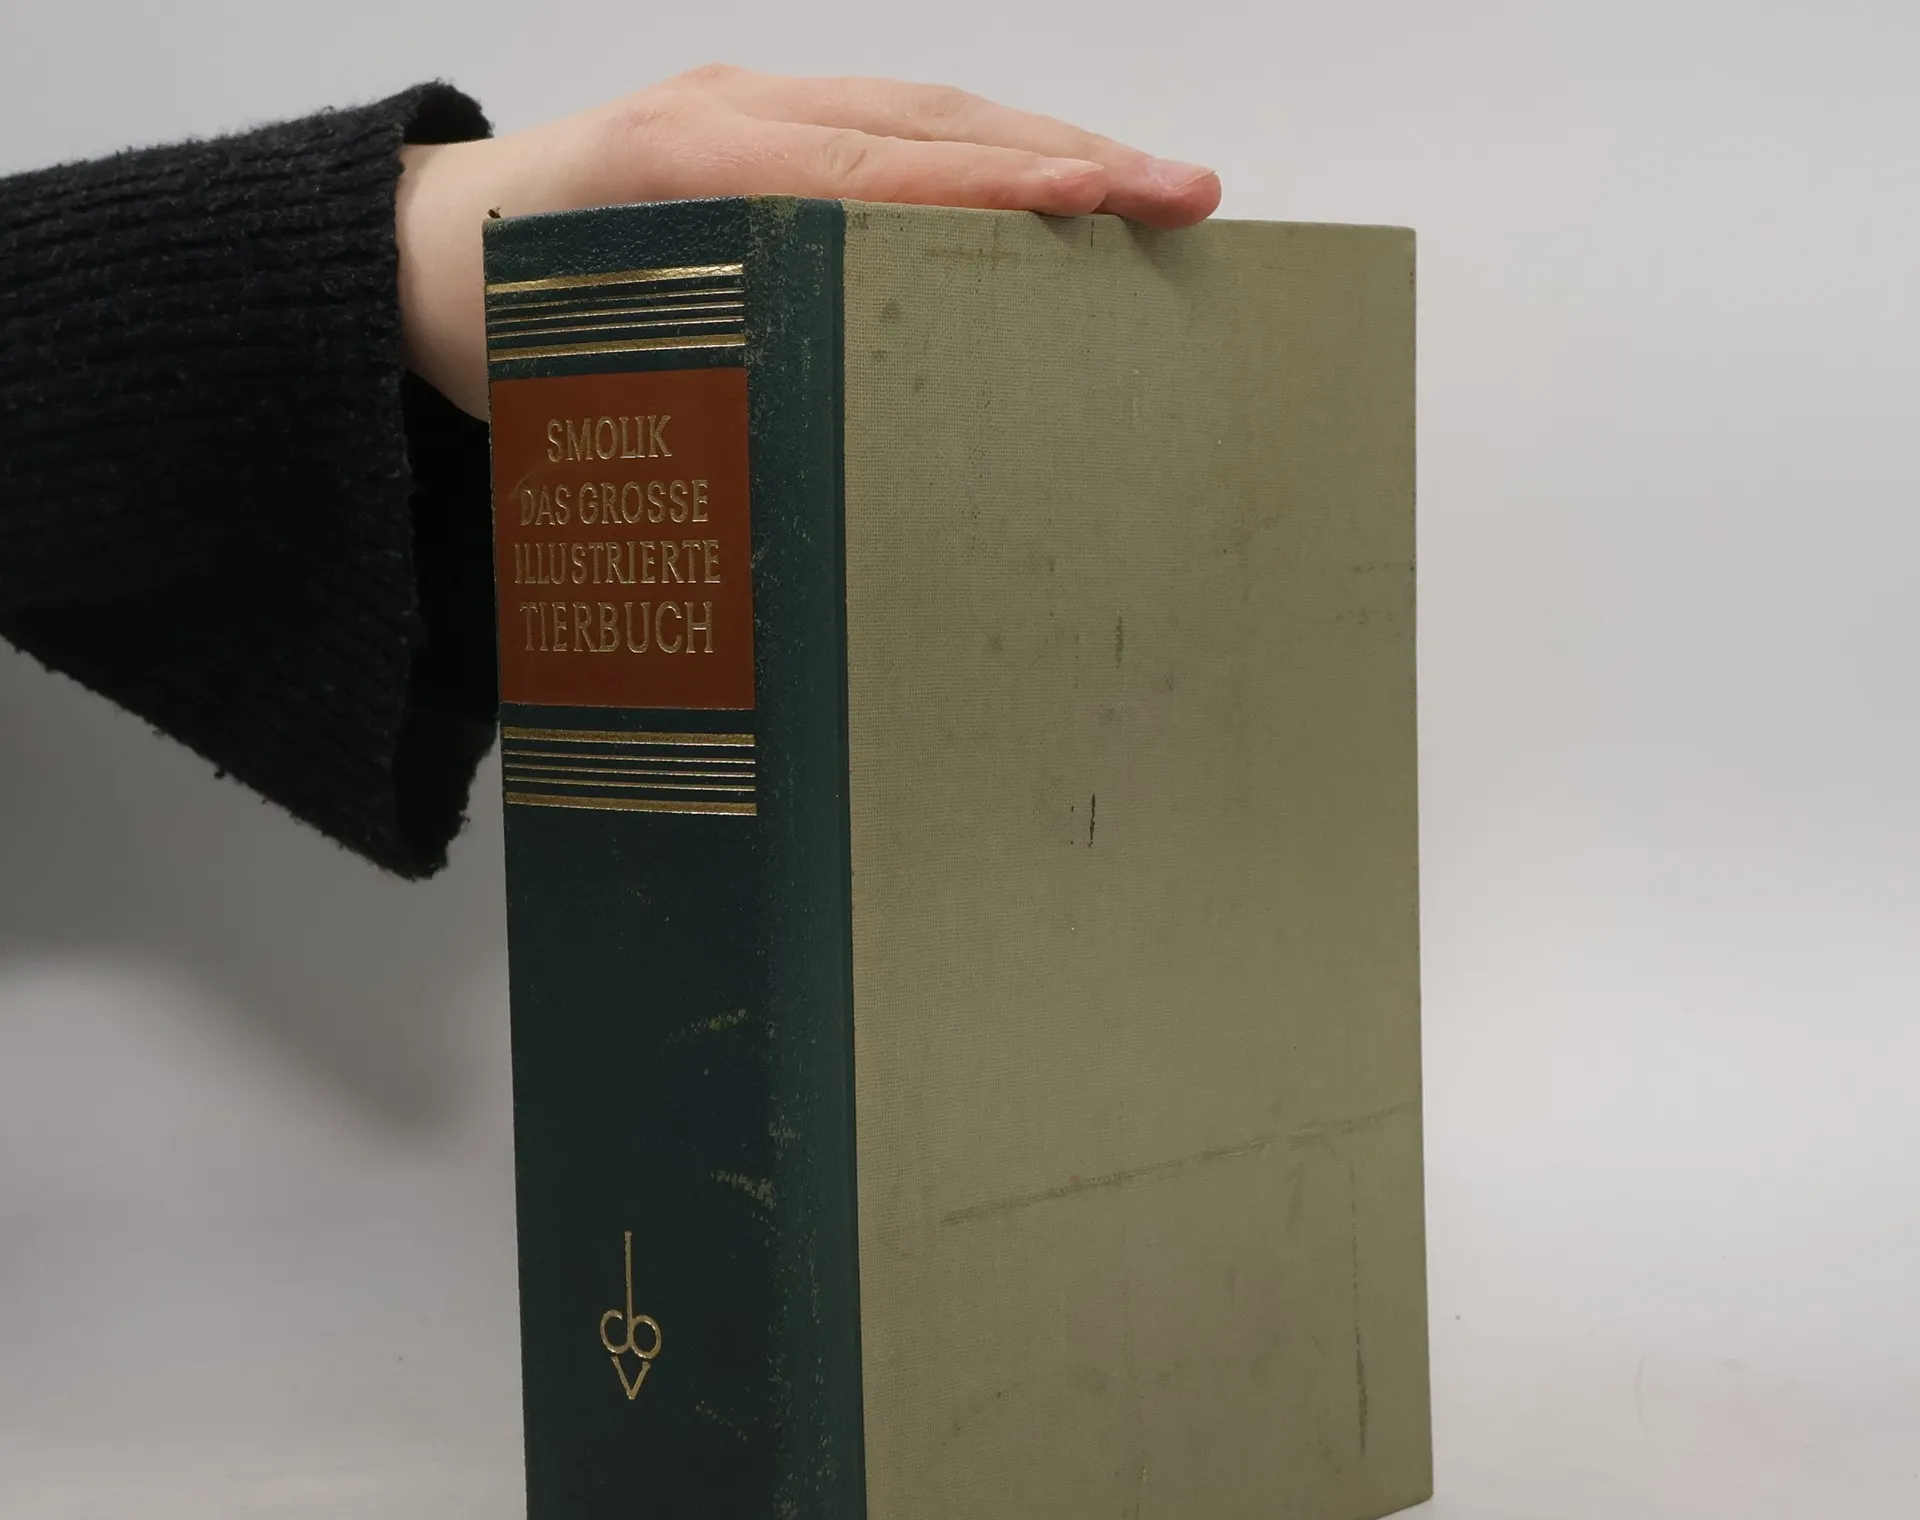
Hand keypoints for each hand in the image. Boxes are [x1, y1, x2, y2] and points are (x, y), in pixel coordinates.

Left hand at [396, 67, 1220, 416]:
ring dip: (1044, 145)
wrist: (420, 256)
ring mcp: (745, 101)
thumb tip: (841, 486)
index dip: (996, 190)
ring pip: (923, 110)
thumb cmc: (505, 331)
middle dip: (1067, 156)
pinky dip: (980, 149)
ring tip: (1148, 188)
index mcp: (688, 173)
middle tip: (1183, 193)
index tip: (1100, 202)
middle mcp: (730, 116)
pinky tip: (1046, 182)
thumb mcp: (597, 384)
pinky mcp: (755, 113)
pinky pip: (888, 119)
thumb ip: (710, 404)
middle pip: (930, 123)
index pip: (875, 174)